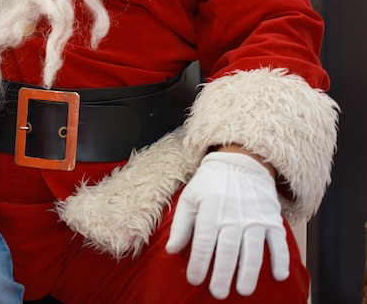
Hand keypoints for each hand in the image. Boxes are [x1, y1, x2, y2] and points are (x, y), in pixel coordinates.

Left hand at [166, 151, 288, 298]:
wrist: (241, 162)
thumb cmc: (211, 182)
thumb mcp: (190, 197)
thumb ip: (181, 224)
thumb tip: (171, 250)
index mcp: (211, 209)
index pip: (204, 241)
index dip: (199, 261)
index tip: (194, 279)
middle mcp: (234, 215)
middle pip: (228, 249)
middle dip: (223, 273)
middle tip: (218, 293)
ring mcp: (255, 218)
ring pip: (252, 249)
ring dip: (249, 272)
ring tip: (243, 290)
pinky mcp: (272, 219)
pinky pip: (278, 241)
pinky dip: (280, 259)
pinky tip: (278, 276)